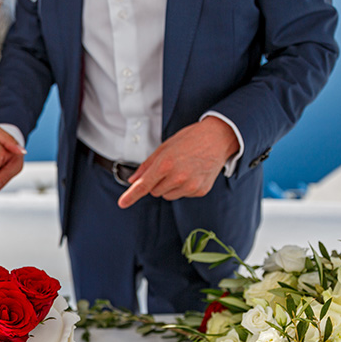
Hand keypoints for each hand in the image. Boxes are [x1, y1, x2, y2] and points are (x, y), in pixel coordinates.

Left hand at [117, 116, 238, 208]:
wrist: (219, 138)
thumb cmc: (191, 139)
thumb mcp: (164, 147)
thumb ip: (147, 166)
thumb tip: (133, 180)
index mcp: (166, 164)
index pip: (144, 185)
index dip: (131, 196)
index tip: (122, 203)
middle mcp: (178, 177)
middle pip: (155, 191)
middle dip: (156, 182)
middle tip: (169, 167)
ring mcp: (190, 186)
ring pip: (168, 195)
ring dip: (169, 186)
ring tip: (182, 169)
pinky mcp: (200, 191)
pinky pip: (182, 195)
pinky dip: (183, 187)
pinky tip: (192, 173)